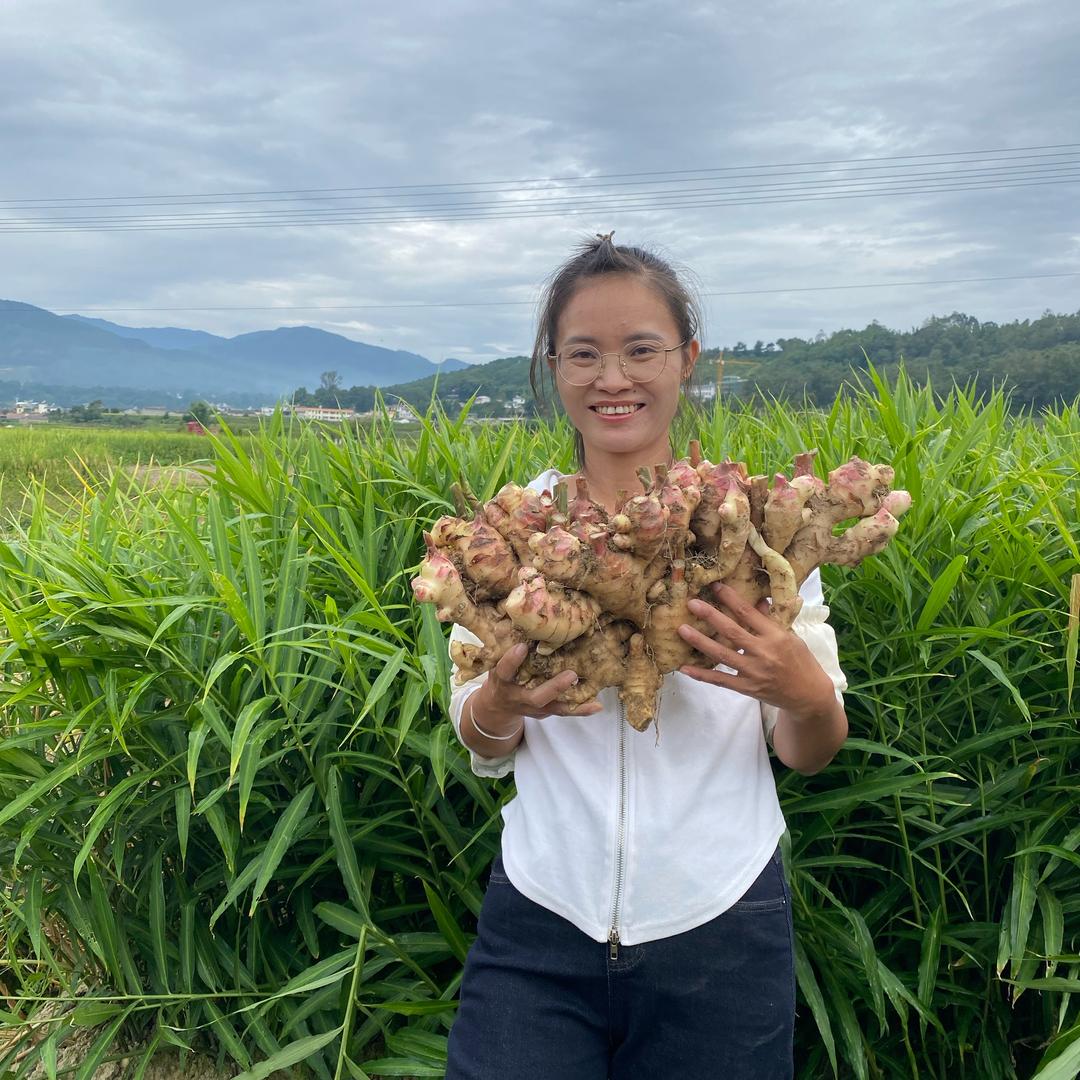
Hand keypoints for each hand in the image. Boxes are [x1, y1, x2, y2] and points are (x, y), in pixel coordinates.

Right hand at [472, 643, 602, 730]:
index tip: (522, 646)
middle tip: (572, 674)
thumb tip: (514, 614)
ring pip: (554, 707)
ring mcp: (533, 707)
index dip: (512, 660)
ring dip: (573, 700)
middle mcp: (518, 697)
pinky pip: (564, 711)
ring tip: (592, 696)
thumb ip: (503, 645)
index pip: (505, 671)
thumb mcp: (495, 662)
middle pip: (537, 697)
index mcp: (502, 681)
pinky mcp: (545, 712)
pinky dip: (580, 709)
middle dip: (554, 687)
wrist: (497, 706)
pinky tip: (596, 705)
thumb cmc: (502, 675)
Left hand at [676, 583, 835, 717]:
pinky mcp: (747, 688)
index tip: (715, 586)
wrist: (809, 695)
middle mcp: (764, 653)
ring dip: (700, 642)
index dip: (730, 598)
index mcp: (776, 636)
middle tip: (691, 603)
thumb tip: (758, 600)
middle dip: (710, 616)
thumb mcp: (790, 636)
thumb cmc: (801, 661)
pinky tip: (684, 668)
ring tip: (682, 630)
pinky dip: (702, 675)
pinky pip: (721, 681)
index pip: (749, 613)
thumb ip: (771, 620)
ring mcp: (754, 672)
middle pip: (732, 631)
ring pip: (722, 655)